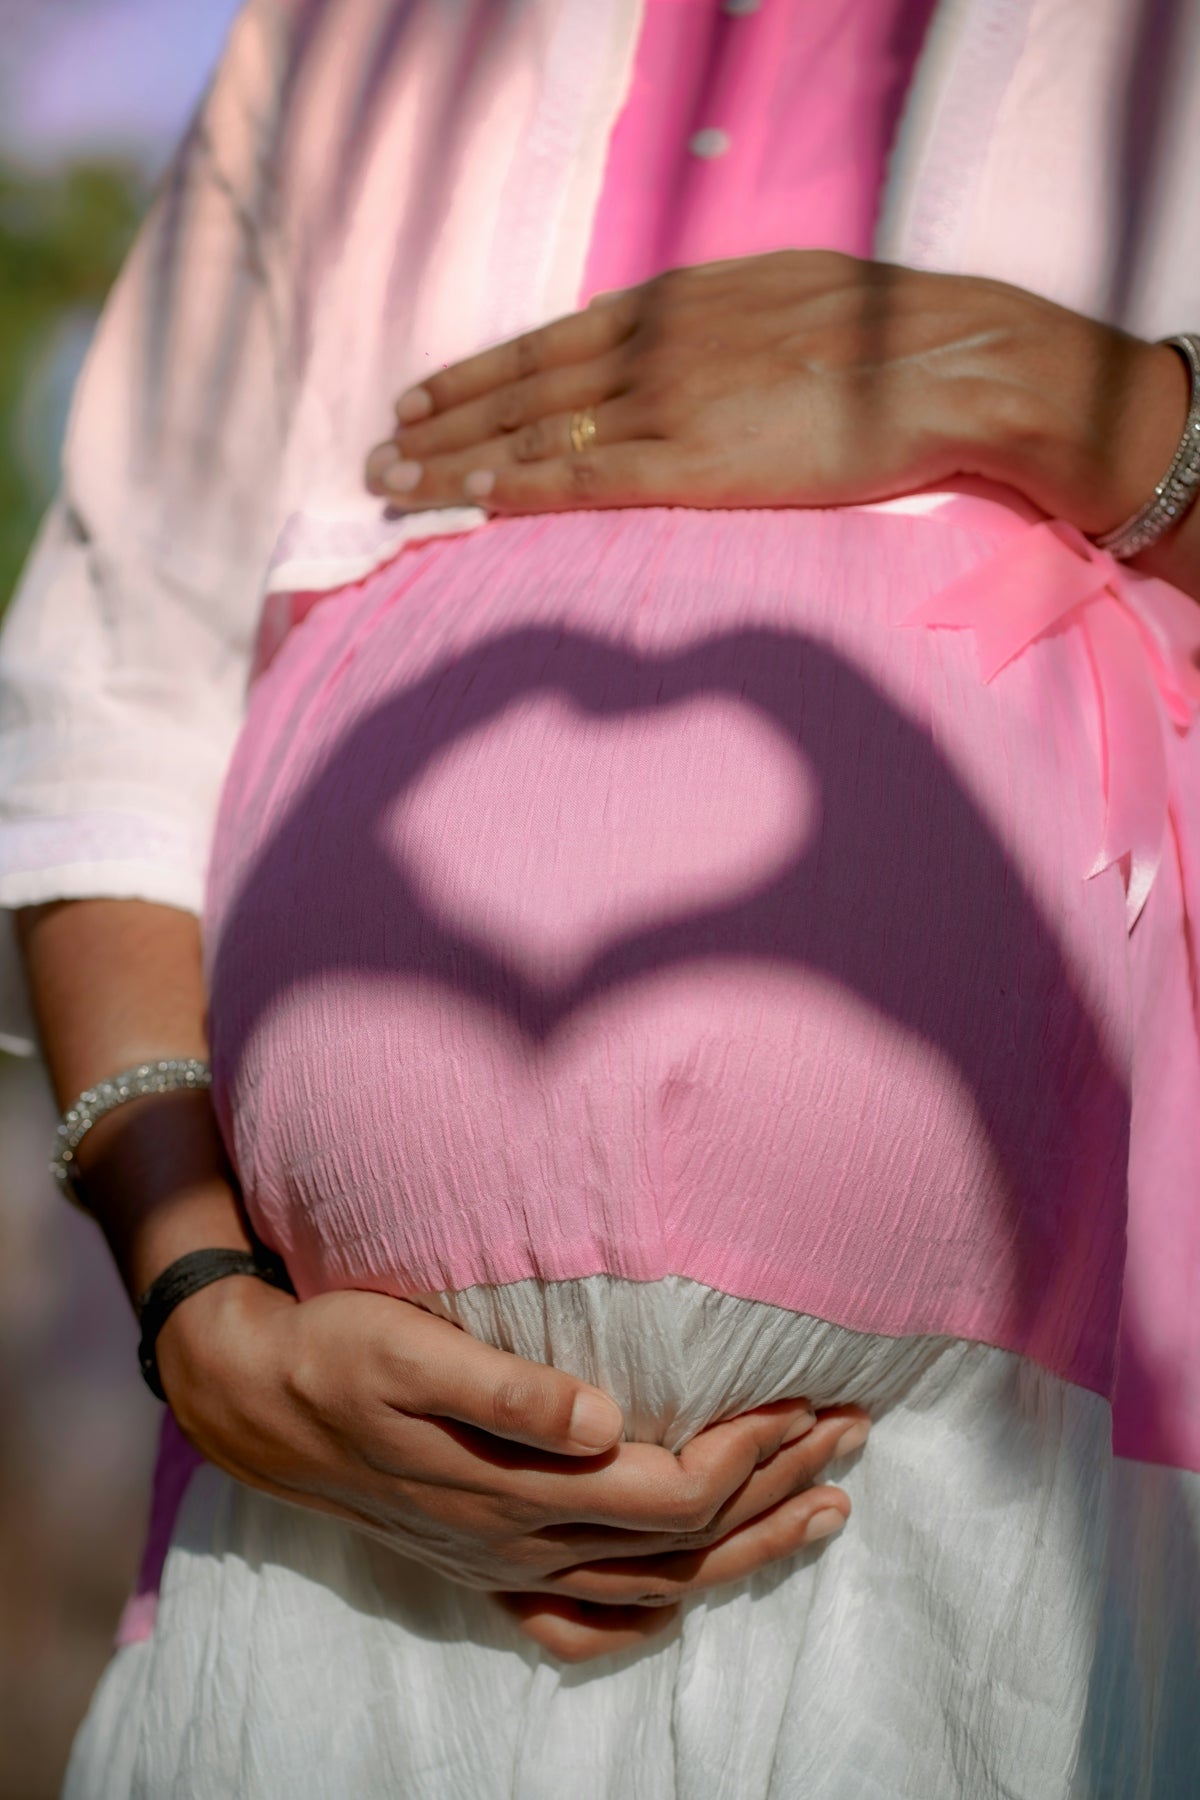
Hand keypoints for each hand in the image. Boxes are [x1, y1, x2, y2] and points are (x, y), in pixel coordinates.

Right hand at [158, 1278, 866, 1659]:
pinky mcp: (483, 1565)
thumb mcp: (408, 1351)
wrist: (255, 1397)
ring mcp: (504, 1566)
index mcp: (519, 1489)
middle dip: (777, 1491)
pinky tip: (683, 1602)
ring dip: (747, 1547)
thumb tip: (603, 1419)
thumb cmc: (337, 1354)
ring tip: (825, 1510)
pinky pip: (580, 1621)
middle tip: (853, 1438)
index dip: (749, 1452)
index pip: (671, 1491)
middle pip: (685, 1542)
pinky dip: (646, 1616)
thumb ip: (507, 1394)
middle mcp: (523, 1543)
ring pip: (656, 1584)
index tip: (808, 1401)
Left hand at [365, 249, 1173, 524]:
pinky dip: (520, 487)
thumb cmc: (887, 335)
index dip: (479, 376)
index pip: (552, 346)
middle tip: (377, 449)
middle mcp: (654, 346)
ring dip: (456, 461)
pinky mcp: (692, 461)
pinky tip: (469, 500)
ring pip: (536, 435)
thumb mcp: (788, 298)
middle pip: (523, 391)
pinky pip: (585, 478)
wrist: (944, 362)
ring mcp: (668, 402)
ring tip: (392, 481)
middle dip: (443, 423)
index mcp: (678, 304)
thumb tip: (698, 353)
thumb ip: (723, 326)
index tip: (425, 399)